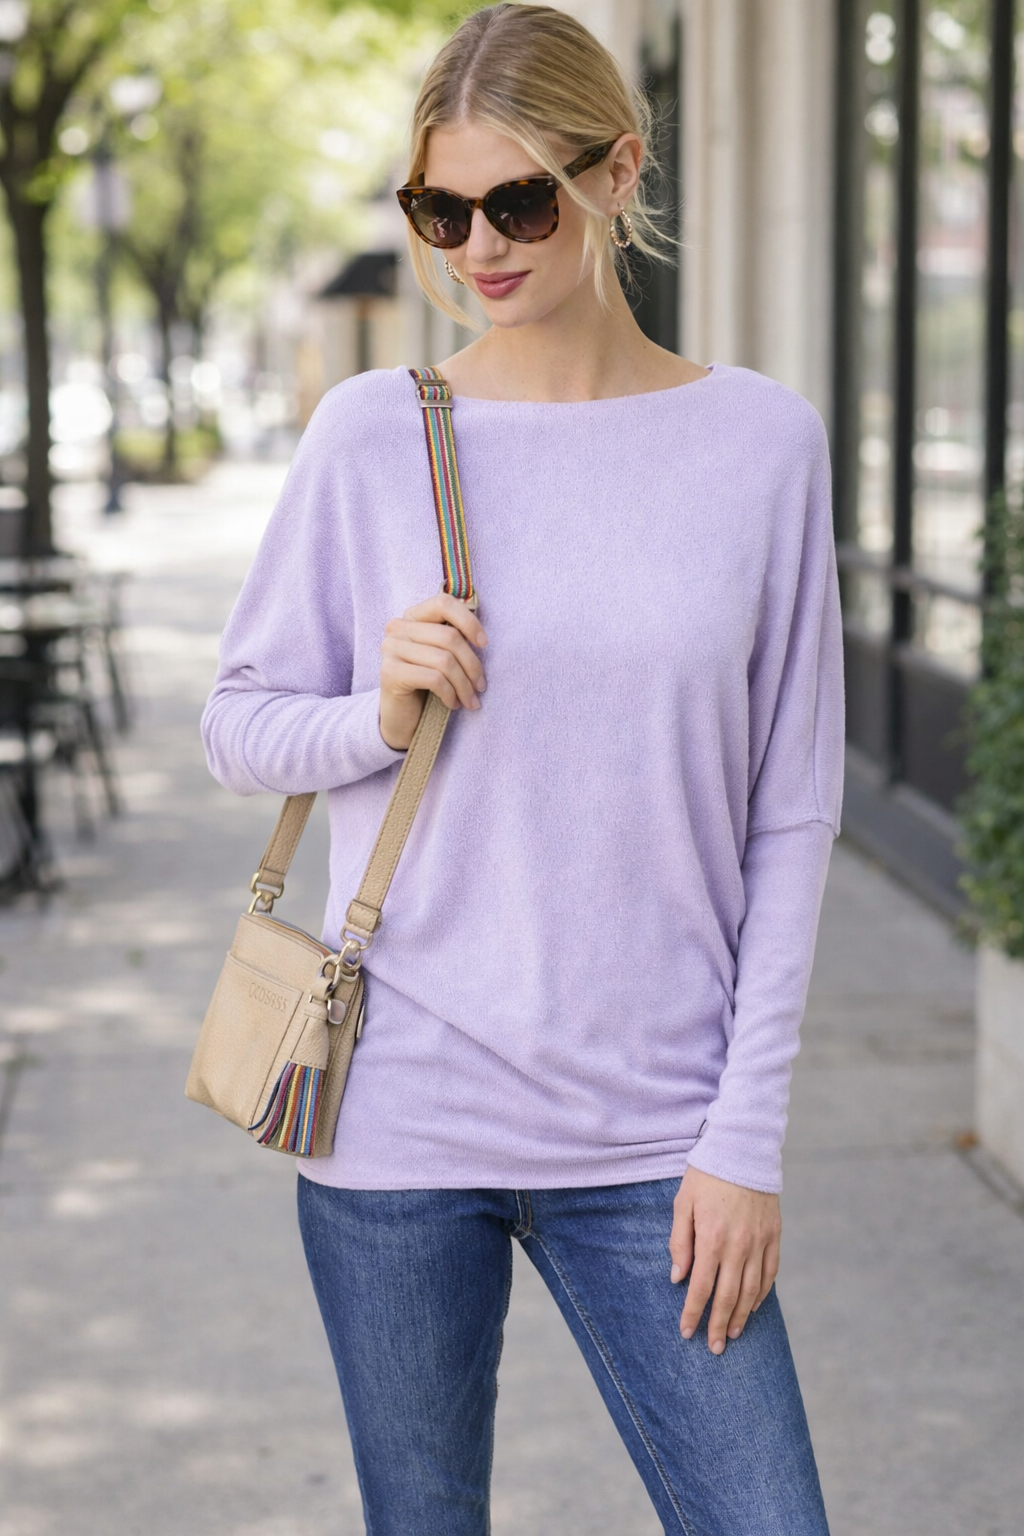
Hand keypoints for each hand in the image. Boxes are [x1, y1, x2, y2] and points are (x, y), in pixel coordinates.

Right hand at [379, 592, 487, 750]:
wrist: (401, 719)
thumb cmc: (427, 685)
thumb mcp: (442, 656)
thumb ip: (453, 639)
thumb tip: (482, 637)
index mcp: (412, 617)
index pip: (443, 603)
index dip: (469, 622)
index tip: (484, 644)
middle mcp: (397, 628)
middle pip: (449, 637)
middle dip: (472, 665)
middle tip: (481, 686)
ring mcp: (390, 649)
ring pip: (444, 660)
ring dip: (464, 685)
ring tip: (470, 700)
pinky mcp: (390, 672)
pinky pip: (434, 678)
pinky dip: (450, 694)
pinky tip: (453, 704)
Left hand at [668, 1165, 780, 1353]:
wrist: (743, 1149)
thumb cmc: (706, 1175)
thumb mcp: (682, 1203)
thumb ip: (679, 1242)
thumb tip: (678, 1278)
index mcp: (711, 1238)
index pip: (700, 1288)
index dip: (693, 1313)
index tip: (687, 1333)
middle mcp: (737, 1246)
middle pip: (727, 1297)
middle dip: (717, 1326)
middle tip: (713, 1348)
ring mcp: (759, 1242)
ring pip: (751, 1291)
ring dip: (740, 1316)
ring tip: (732, 1335)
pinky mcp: (774, 1235)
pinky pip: (769, 1273)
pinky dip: (761, 1294)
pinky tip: (752, 1307)